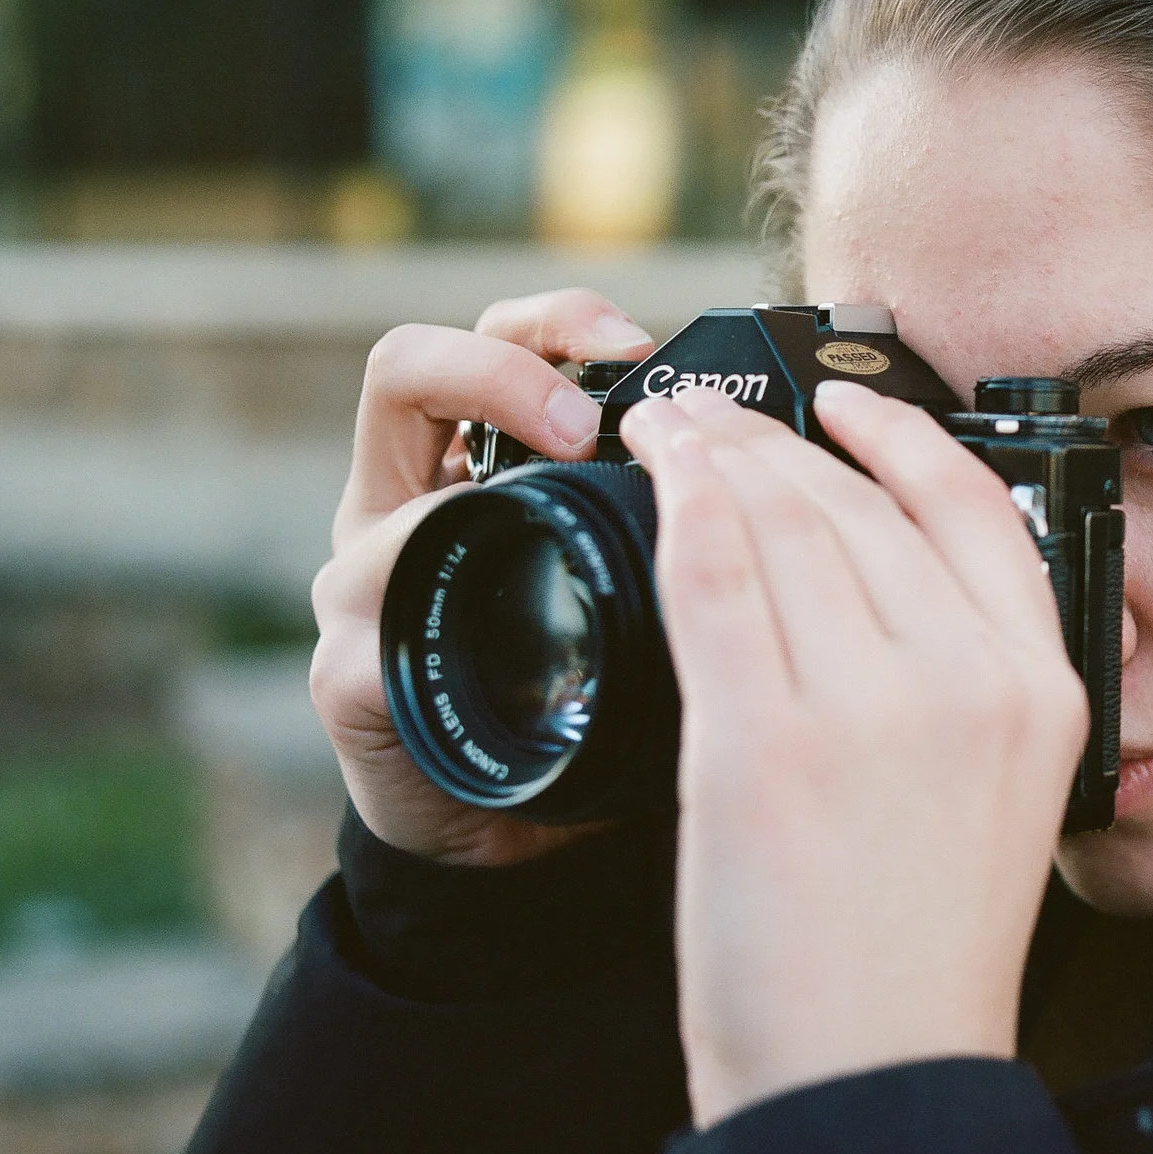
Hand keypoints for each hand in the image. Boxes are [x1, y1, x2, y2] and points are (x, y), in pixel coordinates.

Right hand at [308, 288, 655, 867]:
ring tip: (555, 483)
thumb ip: (682, 524)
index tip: (639, 346)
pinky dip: (427, 600)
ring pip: (383, 490)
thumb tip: (801, 470)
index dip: (558, 324)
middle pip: (411, 368)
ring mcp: (366, 585)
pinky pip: (373, 623)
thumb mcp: (636, 582)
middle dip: (499, 364)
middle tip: (584, 417)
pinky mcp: (351, 676)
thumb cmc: (590, 690)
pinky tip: (499, 626)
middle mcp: (404, 504)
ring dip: (458, 484)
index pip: (496, 340)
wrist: (518, 830)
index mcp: (479, 464)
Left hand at [620, 379, 1086, 1127]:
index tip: (846, 406)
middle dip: (776, 440)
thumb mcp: (1000, 796)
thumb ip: (965, 682)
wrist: (876, 1085)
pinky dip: (679, 508)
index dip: (899, 438)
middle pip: (860, 506)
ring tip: (669, 429)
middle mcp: (969, 680)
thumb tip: (868, 580)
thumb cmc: (923, 956)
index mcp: (1044, 689)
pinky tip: (654, 477)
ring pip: (782, 523)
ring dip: (715, 455)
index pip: (974, 508)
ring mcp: (868, 708)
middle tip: (712, 412)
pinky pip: (714, 580)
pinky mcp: (763, 744)